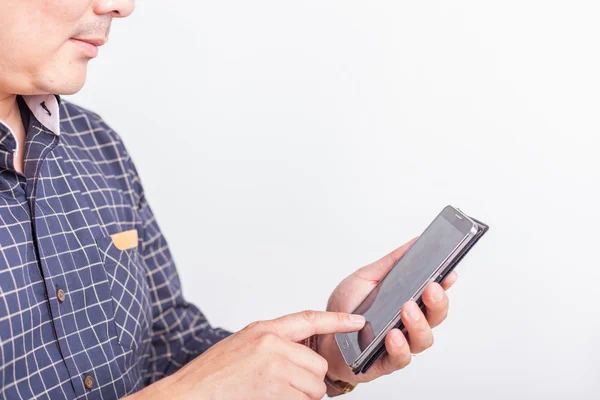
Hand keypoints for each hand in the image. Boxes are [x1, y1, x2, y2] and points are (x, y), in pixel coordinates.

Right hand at [127, 311, 365, 399]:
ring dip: (304, 396)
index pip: (309, 318)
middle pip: (317, 363)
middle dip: (311, 381)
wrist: (190, 393)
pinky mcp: (273, 385)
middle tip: (291, 388)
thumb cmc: (214, 374)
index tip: (357, 321)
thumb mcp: (244, 346)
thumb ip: (273, 343)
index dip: (336, 320)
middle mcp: (271, 341)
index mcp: (264, 329)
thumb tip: (303, 355)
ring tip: (278, 394)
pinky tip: (273, 399)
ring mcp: (273, 363)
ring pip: (314, 384)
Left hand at [318, 238, 457, 384]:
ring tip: (407, 309)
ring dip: (419, 324)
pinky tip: (392, 336)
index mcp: (407, 301)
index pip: (433, 293)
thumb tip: (414, 243)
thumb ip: (390, 263)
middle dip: (438, 302)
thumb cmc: (345, 307)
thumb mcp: (365, 278)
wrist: (322, 335)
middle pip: (436, 316)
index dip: (445, 284)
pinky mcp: (386, 362)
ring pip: (424, 339)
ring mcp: (400, 343)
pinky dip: (399, 347)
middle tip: (431, 289)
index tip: (449, 272)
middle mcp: (408, 323)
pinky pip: (401, 358)